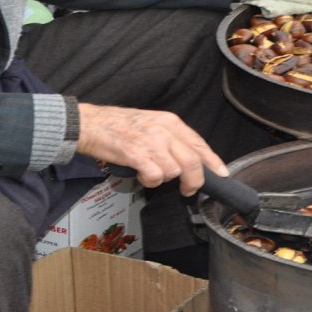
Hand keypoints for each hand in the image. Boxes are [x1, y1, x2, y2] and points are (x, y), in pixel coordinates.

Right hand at [75, 103, 228, 195]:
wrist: (89, 123)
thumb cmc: (117, 125)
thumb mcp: (151, 123)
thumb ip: (171, 138)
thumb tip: (189, 158)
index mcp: (170, 121)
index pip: (199, 144)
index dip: (213, 162)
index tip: (221, 174)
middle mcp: (164, 130)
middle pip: (192, 162)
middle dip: (194, 181)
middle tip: (187, 189)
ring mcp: (151, 142)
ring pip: (173, 172)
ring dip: (163, 179)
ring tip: (149, 172)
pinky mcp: (137, 154)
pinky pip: (155, 177)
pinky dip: (149, 181)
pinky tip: (140, 174)